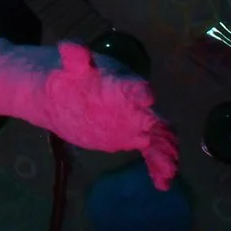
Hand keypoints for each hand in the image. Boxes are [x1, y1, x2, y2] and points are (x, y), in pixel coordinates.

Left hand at [38, 43, 179, 187]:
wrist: (61, 95)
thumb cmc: (66, 76)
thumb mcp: (67, 67)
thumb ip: (74, 58)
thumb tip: (72, 46)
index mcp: (117, 81)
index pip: (130, 84)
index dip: (138, 90)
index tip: (146, 96)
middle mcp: (132, 101)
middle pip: (152, 114)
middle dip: (162, 129)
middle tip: (169, 147)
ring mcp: (134, 119)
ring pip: (157, 136)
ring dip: (166, 152)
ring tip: (168, 172)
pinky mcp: (132, 135)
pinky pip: (150, 150)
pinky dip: (157, 165)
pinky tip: (162, 184)